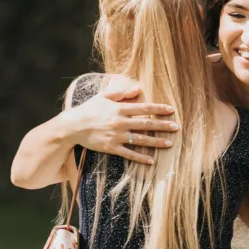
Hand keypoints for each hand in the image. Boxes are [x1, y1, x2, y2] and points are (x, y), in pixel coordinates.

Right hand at [62, 86, 177, 163]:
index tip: (171, 110)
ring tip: (169, 143)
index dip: (158, 109)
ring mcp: (116, 136)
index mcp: (119, 109)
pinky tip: (152, 160)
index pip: (144, 108)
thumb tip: (137, 88)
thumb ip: (121, 93)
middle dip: (162, 126)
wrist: (72, 126)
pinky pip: (129, 154)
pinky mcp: (111, 148)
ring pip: (140, 140)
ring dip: (156, 142)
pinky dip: (141, 158)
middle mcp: (120, 122)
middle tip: (176, 128)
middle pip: (146, 124)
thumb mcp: (103, 96)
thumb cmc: (88, 109)